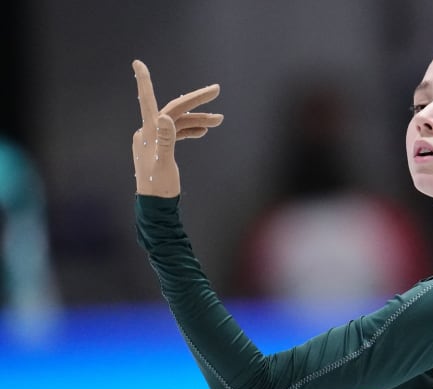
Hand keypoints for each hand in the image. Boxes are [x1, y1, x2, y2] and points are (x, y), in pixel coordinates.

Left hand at [132, 60, 222, 196]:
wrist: (156, 206)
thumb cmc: (159, 187)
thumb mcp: (164, 163)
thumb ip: (165, 140)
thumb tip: (165, 117)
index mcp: (148, 132)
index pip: (148, 101)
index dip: (143, 81)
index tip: (138, 62)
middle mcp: (149, 131)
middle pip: (174, 109)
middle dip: (196, 101)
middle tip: (216, 89)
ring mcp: (155, 139)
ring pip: (179, 121)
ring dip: (199, 119)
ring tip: (219, 120)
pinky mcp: (162, 147)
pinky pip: (177, 132)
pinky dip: (190, 129)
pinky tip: (203, 131)